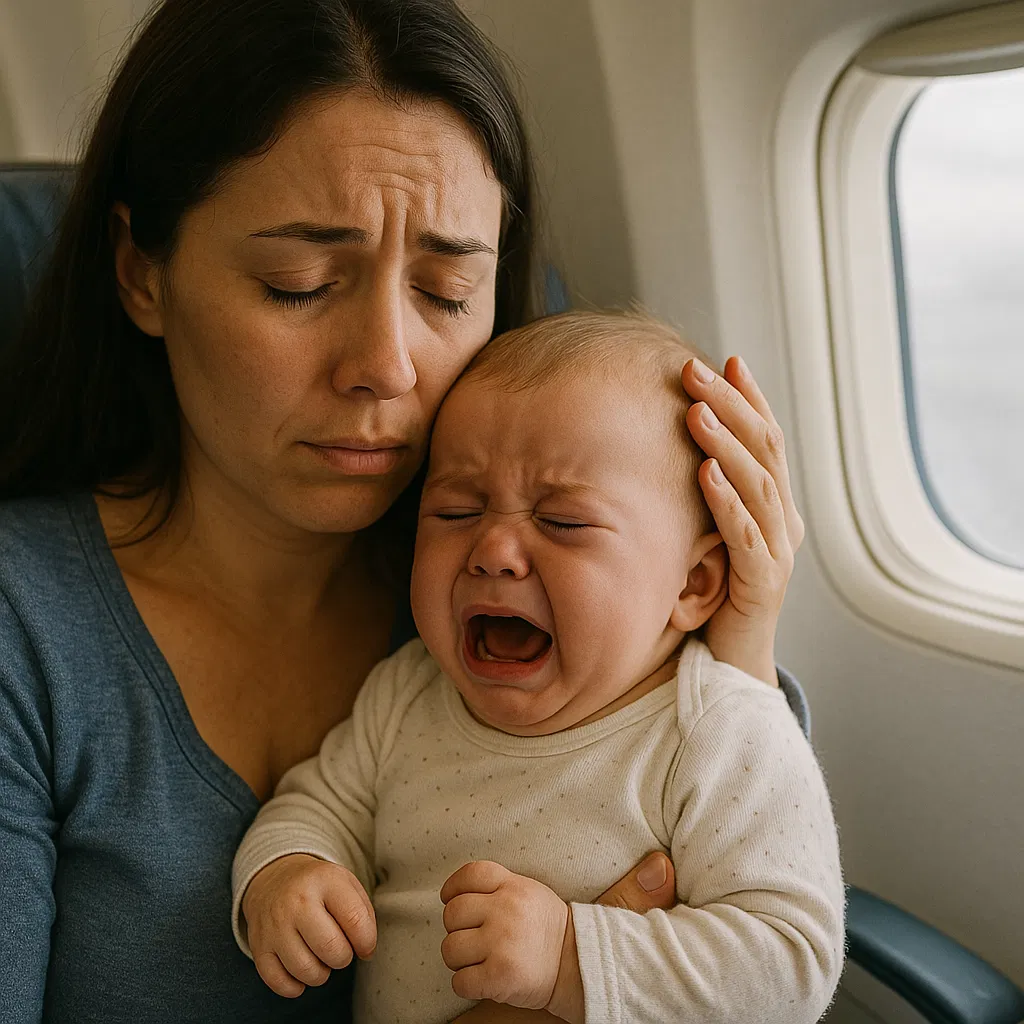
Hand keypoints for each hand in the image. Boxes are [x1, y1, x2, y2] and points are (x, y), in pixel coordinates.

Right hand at [241, 853, 375, 997]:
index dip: (367, 941)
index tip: (365, 945)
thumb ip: (363, 914)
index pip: (355, 920)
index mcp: (324, 880)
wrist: (275, 878)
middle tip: (340, 950)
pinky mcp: (259, 946)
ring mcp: (274, 925)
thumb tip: (365, 953)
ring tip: (321, 958)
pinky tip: (302, 970)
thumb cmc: (319, 887)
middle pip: (331, 949)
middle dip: (343, 958)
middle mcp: (297, 901)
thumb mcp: (346, 883)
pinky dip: (295, 986)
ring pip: (306, 970)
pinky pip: (279, 982)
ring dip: (321, 974)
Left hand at [447, 852, 675, 1022]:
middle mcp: (506, 910)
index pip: (469, 874)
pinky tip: (485, 981)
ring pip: (451, 947)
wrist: (586, 977)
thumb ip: (553, 876)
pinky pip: (460, 979)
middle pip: (453, 913)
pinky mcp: (497, 976)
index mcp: (518, 886)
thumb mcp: (563, 900)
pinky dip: (466, 984)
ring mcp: (500, 943)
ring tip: (482, 960)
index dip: (453, 888)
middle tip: (475, 939)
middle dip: (457, 930)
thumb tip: (663, 863)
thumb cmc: (565, 936)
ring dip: (460, 959)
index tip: (454, 900)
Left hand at [683, 355, 804, 684]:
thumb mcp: (707, 533)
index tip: (727, 360)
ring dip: (727, 443)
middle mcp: (783, 522)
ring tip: (697, 410)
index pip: (767, 440)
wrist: (728, 663)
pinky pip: (745, 537)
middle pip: (764, 451)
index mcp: (774, 506)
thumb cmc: (712, 594)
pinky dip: (725, 502)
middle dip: (732, 405)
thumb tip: (672, 445)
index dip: (750, 398)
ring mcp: (777, 553)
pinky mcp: (762, 586)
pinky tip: (704, 473)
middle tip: (697, 370)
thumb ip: (705, 495)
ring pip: (757, 486)